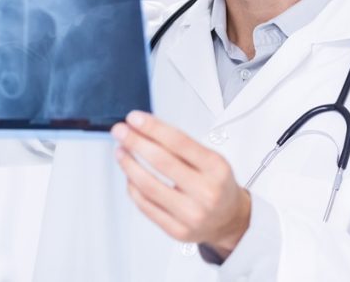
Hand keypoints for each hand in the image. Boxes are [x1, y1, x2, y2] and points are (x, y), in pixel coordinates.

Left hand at [112, 111, 250, 258]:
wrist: (230, 220)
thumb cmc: (216, 184)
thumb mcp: (211, 160)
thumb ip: (181, 146)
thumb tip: (144, 129)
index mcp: (216, 168)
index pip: (179, 142)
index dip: (153, 128)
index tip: (134, 118)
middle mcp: (206, 192)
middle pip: (161, 162)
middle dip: (135, 142)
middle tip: (120, 131)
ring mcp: (191, 214)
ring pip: (149, 186)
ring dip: (129, 165)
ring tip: (120, 151)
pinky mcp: (177, 231)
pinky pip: (146, 206)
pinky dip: (133, 188)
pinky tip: (129, 176)